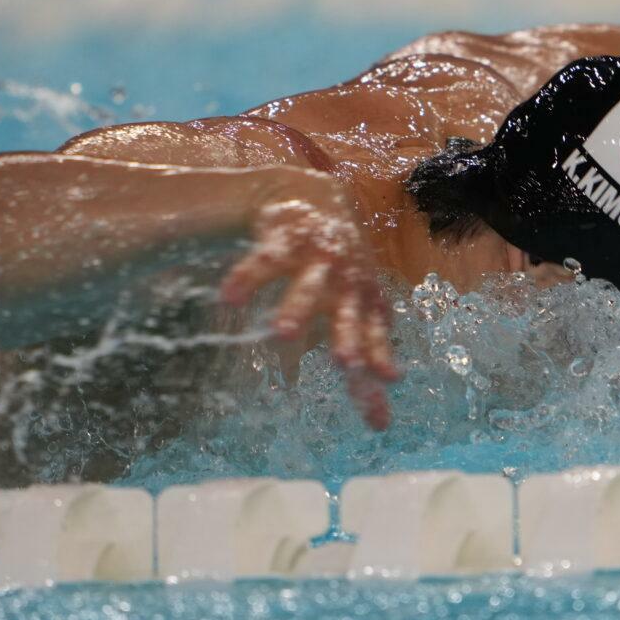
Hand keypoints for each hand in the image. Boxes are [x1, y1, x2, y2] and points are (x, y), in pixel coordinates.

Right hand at [220, 196, 398, 428]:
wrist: (317, 200)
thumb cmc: (339, 269)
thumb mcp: (355, 309)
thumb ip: (362, 356)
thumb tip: (374, 420)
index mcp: (363, 302)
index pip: (374, 337)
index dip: (380, 359)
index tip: (391, 383)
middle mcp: (344, 282)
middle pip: (347, 314)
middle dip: (346, 338)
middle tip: (344, 364)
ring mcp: (317, 260)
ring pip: (307, 287)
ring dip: (296, 309)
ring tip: (283, 334)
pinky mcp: (286, 240)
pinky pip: (264, 261)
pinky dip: (246, 278)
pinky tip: (229, 299)